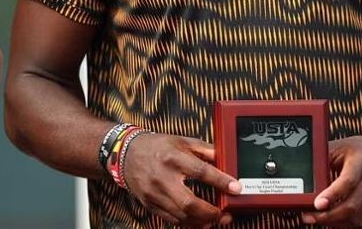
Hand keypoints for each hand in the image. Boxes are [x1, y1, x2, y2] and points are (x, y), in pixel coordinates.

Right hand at [122, 133, 240, 226]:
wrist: (124, 153)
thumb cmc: (155, 146)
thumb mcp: (180, 141)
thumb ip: (204, 149)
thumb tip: (224, 157)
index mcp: (172, 157)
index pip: (200, 171)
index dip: (220, 181)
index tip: (236, 188)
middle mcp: (162, 177)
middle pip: (189, 202)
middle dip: (211, 212)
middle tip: (225, 213)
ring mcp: (154, 193)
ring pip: (181, 216)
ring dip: (202, 221)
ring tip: (216, 219)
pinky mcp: (149, 204)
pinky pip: (171, 220)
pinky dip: (187, 224)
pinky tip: (199, 221)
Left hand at [302, 134, 361, 226]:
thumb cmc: (358, 149)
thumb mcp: (339, 146)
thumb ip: (323, 158)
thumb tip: (303, 172)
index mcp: (361, 162)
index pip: (348, 182)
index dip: (332, 195)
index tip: (317, 204)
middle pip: (352, 205)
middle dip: (328, 216)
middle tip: (308, 216)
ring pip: (355, 217)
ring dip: (333, 222)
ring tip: (314, 218)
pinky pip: (359, 219)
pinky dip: (342, 222)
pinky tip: (328, 219)